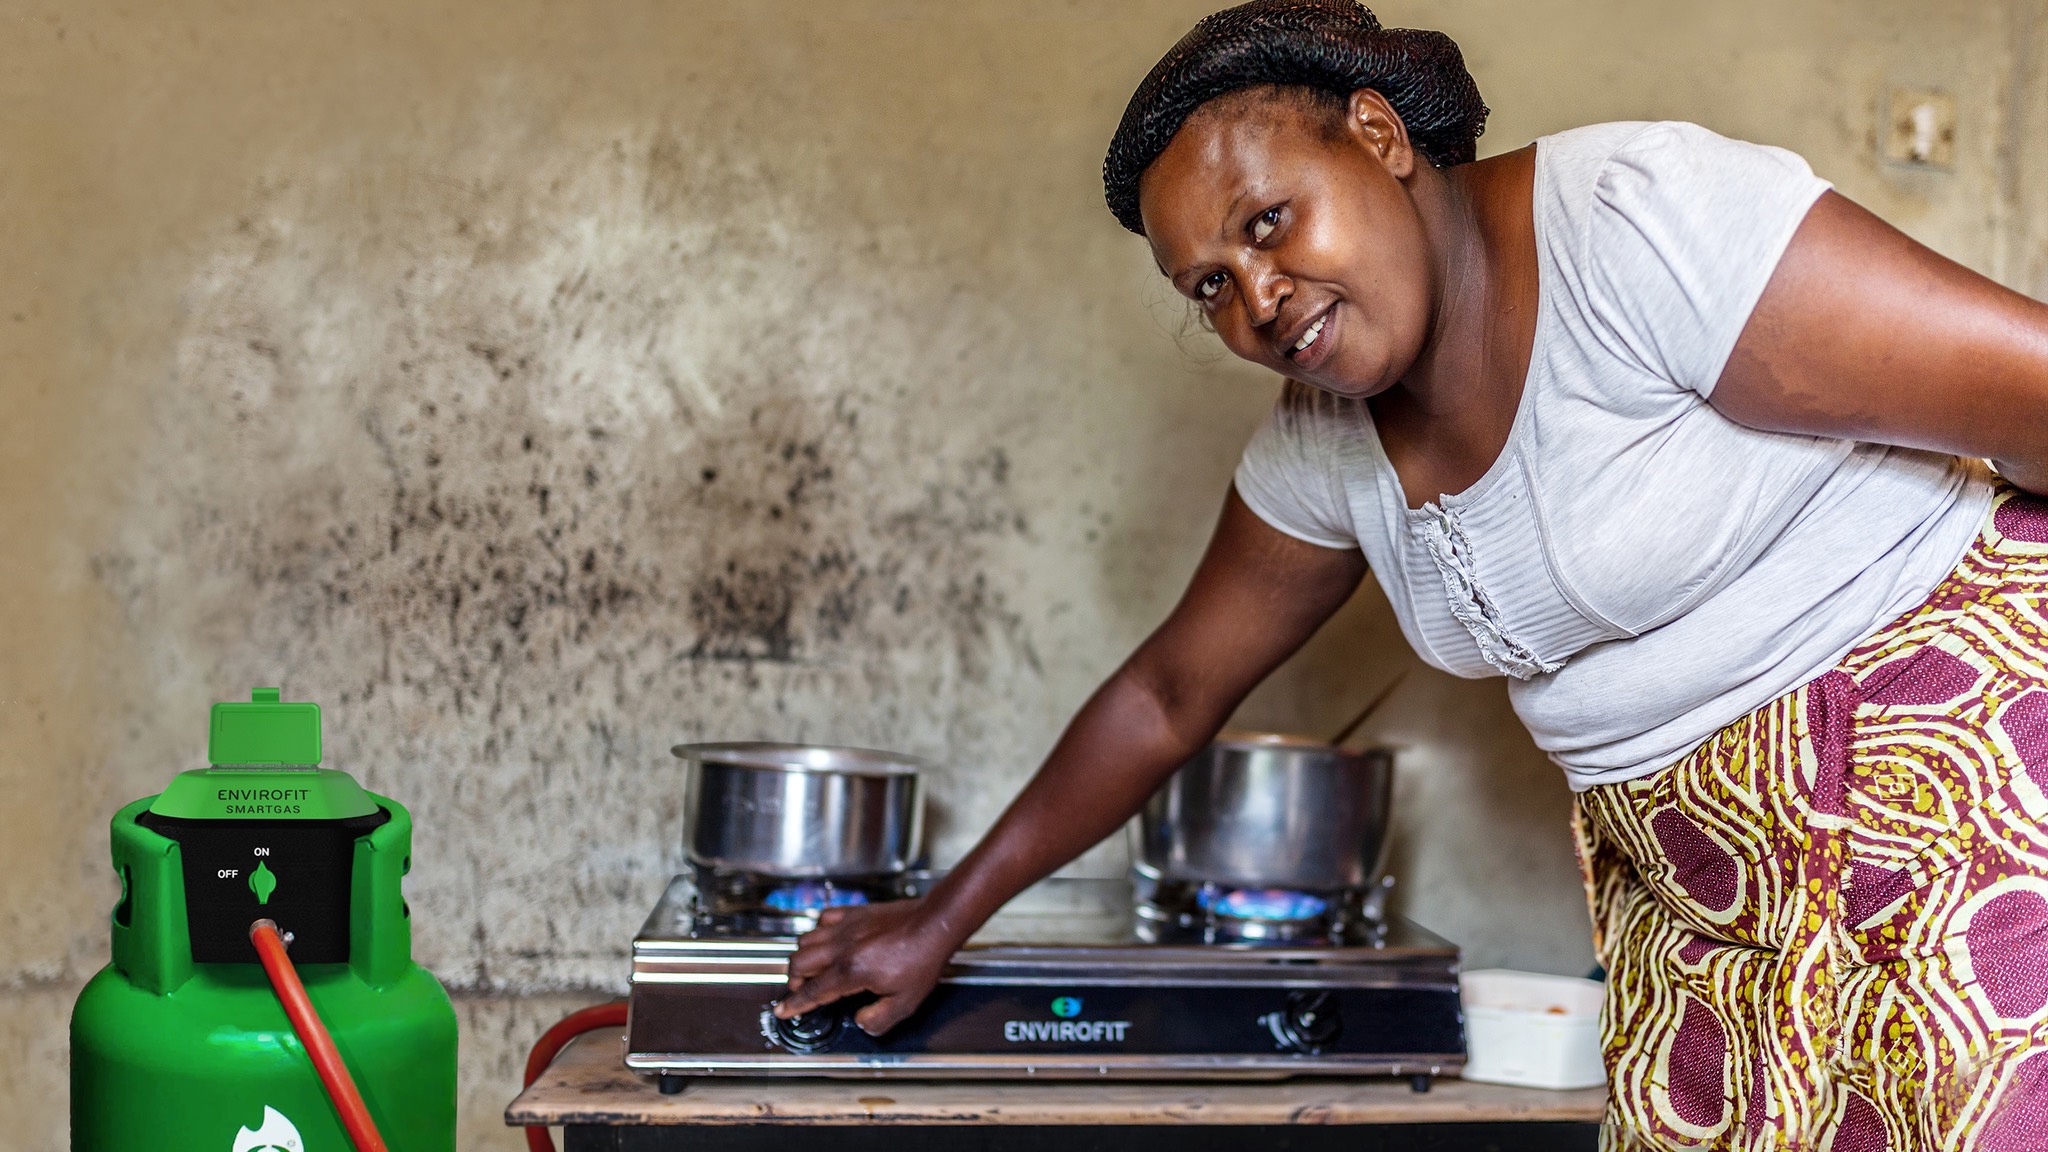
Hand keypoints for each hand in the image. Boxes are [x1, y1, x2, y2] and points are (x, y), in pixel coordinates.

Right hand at [777, 896, 957, 1034]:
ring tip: (812, 969)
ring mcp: (846, 926)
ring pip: (806, 940)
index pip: (812, 992)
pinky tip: (827, 941)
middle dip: (794, 981)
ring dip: (803, 957)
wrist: (935, 923)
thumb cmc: (923, 958)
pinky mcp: (855, 912)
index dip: (795, 1005)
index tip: (784, 1010)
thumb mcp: (905, 1003)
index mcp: (851, 971)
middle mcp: (843, 946)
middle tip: (800, 991)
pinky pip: (823, 918)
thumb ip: (878, 1019)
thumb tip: (861, 1021)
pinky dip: (818, 932)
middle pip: (798, 963)